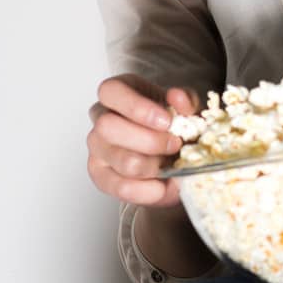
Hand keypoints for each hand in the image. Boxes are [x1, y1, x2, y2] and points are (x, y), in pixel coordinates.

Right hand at [86, 73, 200, 208]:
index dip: (137, 107)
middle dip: (149, 141)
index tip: (166, 121)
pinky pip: (120, 187)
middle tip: (175, 145)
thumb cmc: (171, 121)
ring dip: (154, 166)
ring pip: (122, 160)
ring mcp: (97, 148)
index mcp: (116, 92)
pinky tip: (162, 186)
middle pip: (109, 127)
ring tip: (171, 165)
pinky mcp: (100, 175)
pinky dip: (147, 190)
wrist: (173, 152)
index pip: (111, 92)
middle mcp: (100, 118)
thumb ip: (185, 100)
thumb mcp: (184, 105)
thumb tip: (178, 97)